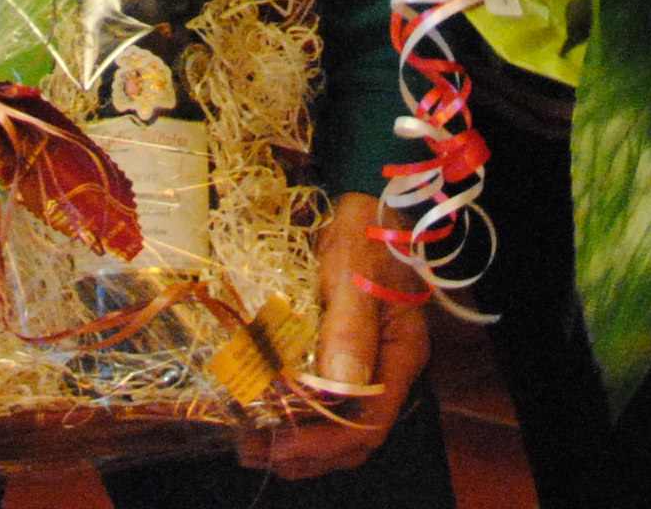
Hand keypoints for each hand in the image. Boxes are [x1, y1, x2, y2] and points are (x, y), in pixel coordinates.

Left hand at [248, 190, 429, 477]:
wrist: (364, 197)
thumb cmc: (365, 228)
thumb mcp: (354, 271)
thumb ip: (349, 327)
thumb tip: (339, 386)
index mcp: (400, 353)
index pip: (369, 423)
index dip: (324, 443)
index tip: (279, 446)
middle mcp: (387, 367)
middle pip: (354, 435)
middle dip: (305, 453)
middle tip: (251, 451)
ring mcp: (366, 362)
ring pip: (337, 423)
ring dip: (296, 441)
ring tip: (250, 443)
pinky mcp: (343, 352)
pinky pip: (324, 400)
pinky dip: (294, 416)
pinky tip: (263, 414)